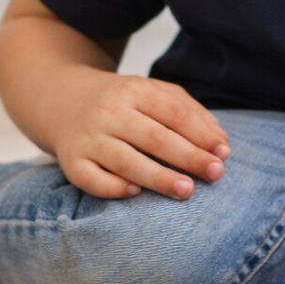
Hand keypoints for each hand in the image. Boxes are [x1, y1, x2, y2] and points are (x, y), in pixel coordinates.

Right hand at [47, 70, 229, 199]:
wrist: (60, 99)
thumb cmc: (121, 101)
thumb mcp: (153, 92)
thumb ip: (189, 112)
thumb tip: (220, 141)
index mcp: (134, 91)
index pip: (173, 113)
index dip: (201, 134)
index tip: (223, 153)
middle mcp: (109, 113)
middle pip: (154, 137)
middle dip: (188, 157)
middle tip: (215, 174)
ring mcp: (88, 138)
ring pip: (125, 160)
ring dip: (158, 177)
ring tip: (186, 191)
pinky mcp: (70, 162)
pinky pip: (91, 179)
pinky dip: (113, 188)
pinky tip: (135, 193)